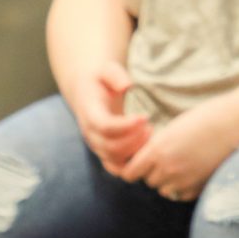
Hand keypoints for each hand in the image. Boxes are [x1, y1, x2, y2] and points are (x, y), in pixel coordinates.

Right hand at [67, 60, 150, 178]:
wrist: (87, 92)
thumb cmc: (101, 80)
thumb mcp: (107, 70)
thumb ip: (116, 75)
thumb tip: (127, 85)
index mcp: (90, 113)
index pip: (105, 127)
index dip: (126, 126)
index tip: (145, 117)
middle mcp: (90, 133)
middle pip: (110, 148)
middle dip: (134, 140)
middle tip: (151, 127)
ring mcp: (97, 145)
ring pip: (114, 161)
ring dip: (135, 152)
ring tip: (150, 135)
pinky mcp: (104, 152)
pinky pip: (117, 168)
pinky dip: (132, 163)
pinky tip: (145, 147)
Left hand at [122, 99, 238, 201]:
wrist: (234, 124)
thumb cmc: (204, 118)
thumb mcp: (173, 129)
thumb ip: (157, 146)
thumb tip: (146, 159)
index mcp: (157, 150)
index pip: (130, 173)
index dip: (133, 169)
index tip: (140, 163)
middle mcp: (167, 168)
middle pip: (149, 181)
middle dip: (153, 173)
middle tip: (166, 160)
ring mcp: (184, 180)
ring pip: (164, 190)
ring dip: (168, 182)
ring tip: (181, 166)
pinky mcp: (199, 187)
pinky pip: (182, 195)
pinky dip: (184, 187)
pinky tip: (193, 172)